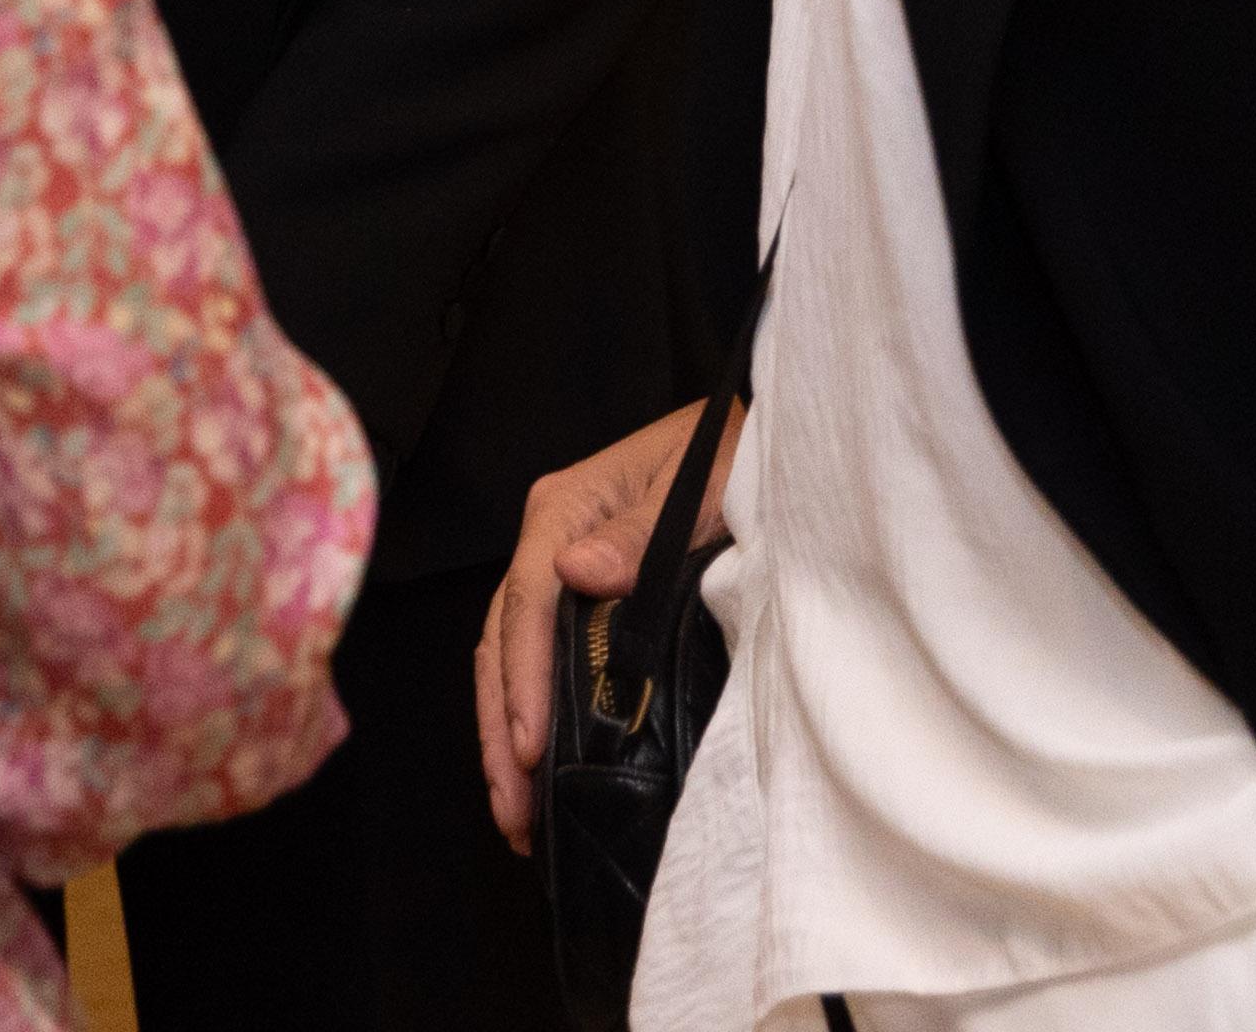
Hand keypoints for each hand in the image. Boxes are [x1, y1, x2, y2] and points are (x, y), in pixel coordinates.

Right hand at [475, 397, 733, 848]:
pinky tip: (536, 767)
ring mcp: (556, 563)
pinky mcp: (576, 590)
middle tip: (513, 812)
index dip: (526, 680)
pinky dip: (528, 712)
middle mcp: (548, 536)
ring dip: (505, 733)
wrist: (754, 440)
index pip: (527, 602)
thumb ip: (641, 529)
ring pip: (507, 655)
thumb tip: (575, 574)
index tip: (530, 748)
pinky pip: (536, 654)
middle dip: (501, 728)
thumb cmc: (735, 456)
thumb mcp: (703, 484)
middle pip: (502, 640)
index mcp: (565, 508)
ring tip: (515, 815)